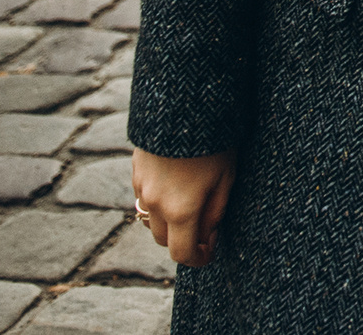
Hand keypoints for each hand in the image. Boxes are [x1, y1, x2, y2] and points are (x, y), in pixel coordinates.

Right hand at [132, 148, 235, 266]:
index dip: (198, 259)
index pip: (182, 253)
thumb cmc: (215, 139)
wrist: (185, 102)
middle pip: (163, 239)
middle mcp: (155, 203)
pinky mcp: (135, 170)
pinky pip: (144, 197)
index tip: (210, 253)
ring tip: (192, 202)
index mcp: (180, 210)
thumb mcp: (226, 177)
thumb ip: (215, 213)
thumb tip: (207, 236)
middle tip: (205, 228)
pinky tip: (178, 182)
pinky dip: (158, 200)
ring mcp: (141, 187)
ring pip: (150, 219)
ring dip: (168, 221)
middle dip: (183, 239)